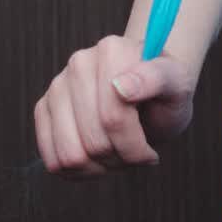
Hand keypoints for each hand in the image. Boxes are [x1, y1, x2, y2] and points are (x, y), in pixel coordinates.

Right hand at [33, 34, 195, 176]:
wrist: (149, 99)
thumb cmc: (166, 95)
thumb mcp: (178, 86)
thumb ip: (158, 80)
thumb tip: (121, 86)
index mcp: (113, 49)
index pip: (113, 117)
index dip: (135, 146)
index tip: (151, 151)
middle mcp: (79, 62)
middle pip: (93, 140)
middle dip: (121, 158)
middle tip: (137, 153)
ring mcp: (57, 86)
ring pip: (70, 155)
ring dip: (100, 167)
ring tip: (119, 154)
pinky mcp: (43, 109)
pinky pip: (52, 160)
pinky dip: (79, 171)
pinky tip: (99, 159)